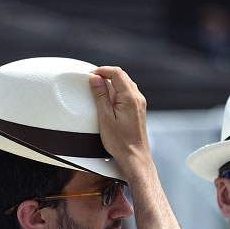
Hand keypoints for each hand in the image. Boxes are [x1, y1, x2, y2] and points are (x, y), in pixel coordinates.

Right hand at [89, 66, 186, 228]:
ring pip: (126, 84)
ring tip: (98, 89)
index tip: (90, 75)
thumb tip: (95, 79)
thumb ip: (100, 96)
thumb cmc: (120, 142)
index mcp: (130, 98)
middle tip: (91, 80)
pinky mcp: (139, 110)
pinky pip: (128, 93)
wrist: (135, 158)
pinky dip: (117, 91)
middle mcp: (138, 98)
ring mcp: (140, 104)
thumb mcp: (105, 118)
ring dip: (112, 83)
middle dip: (106, 75)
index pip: (117, 73)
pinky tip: (108, 99)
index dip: (102, 70)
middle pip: (122, 77)